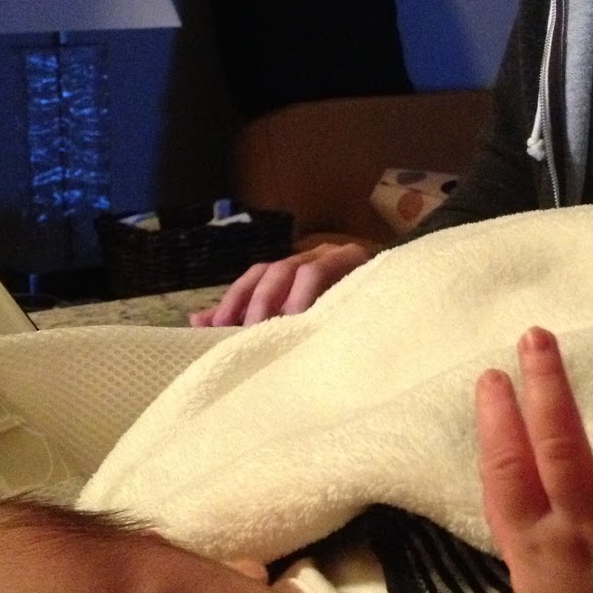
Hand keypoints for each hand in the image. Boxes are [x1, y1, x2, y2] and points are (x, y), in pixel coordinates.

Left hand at [188, 242, 374, 326]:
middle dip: (254, 302)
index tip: (213, 327)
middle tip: (245, 334)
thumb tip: (195, 322)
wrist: (398, 313)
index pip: (255, 276)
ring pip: (298, 269)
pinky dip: (309, 291)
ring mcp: (334, 258)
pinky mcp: (358, 261)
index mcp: (293, 272)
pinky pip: (327, 270)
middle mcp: (310, 259)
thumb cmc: (341, 327)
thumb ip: (246, 320)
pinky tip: (303, 317)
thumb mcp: (289, 327)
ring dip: (281, 299)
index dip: (233, 298)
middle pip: (272, 270)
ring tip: (271, 329)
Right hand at [474, 327, 592, 592]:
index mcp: (535, 539)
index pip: (509, 477)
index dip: (498, 426)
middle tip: (539, 338)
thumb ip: (506, 485)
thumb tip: (494, 401)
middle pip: (562, 460)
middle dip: (549, 393)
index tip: (494, 375)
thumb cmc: (568, 581)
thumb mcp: (520, 547)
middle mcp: (585, 534)